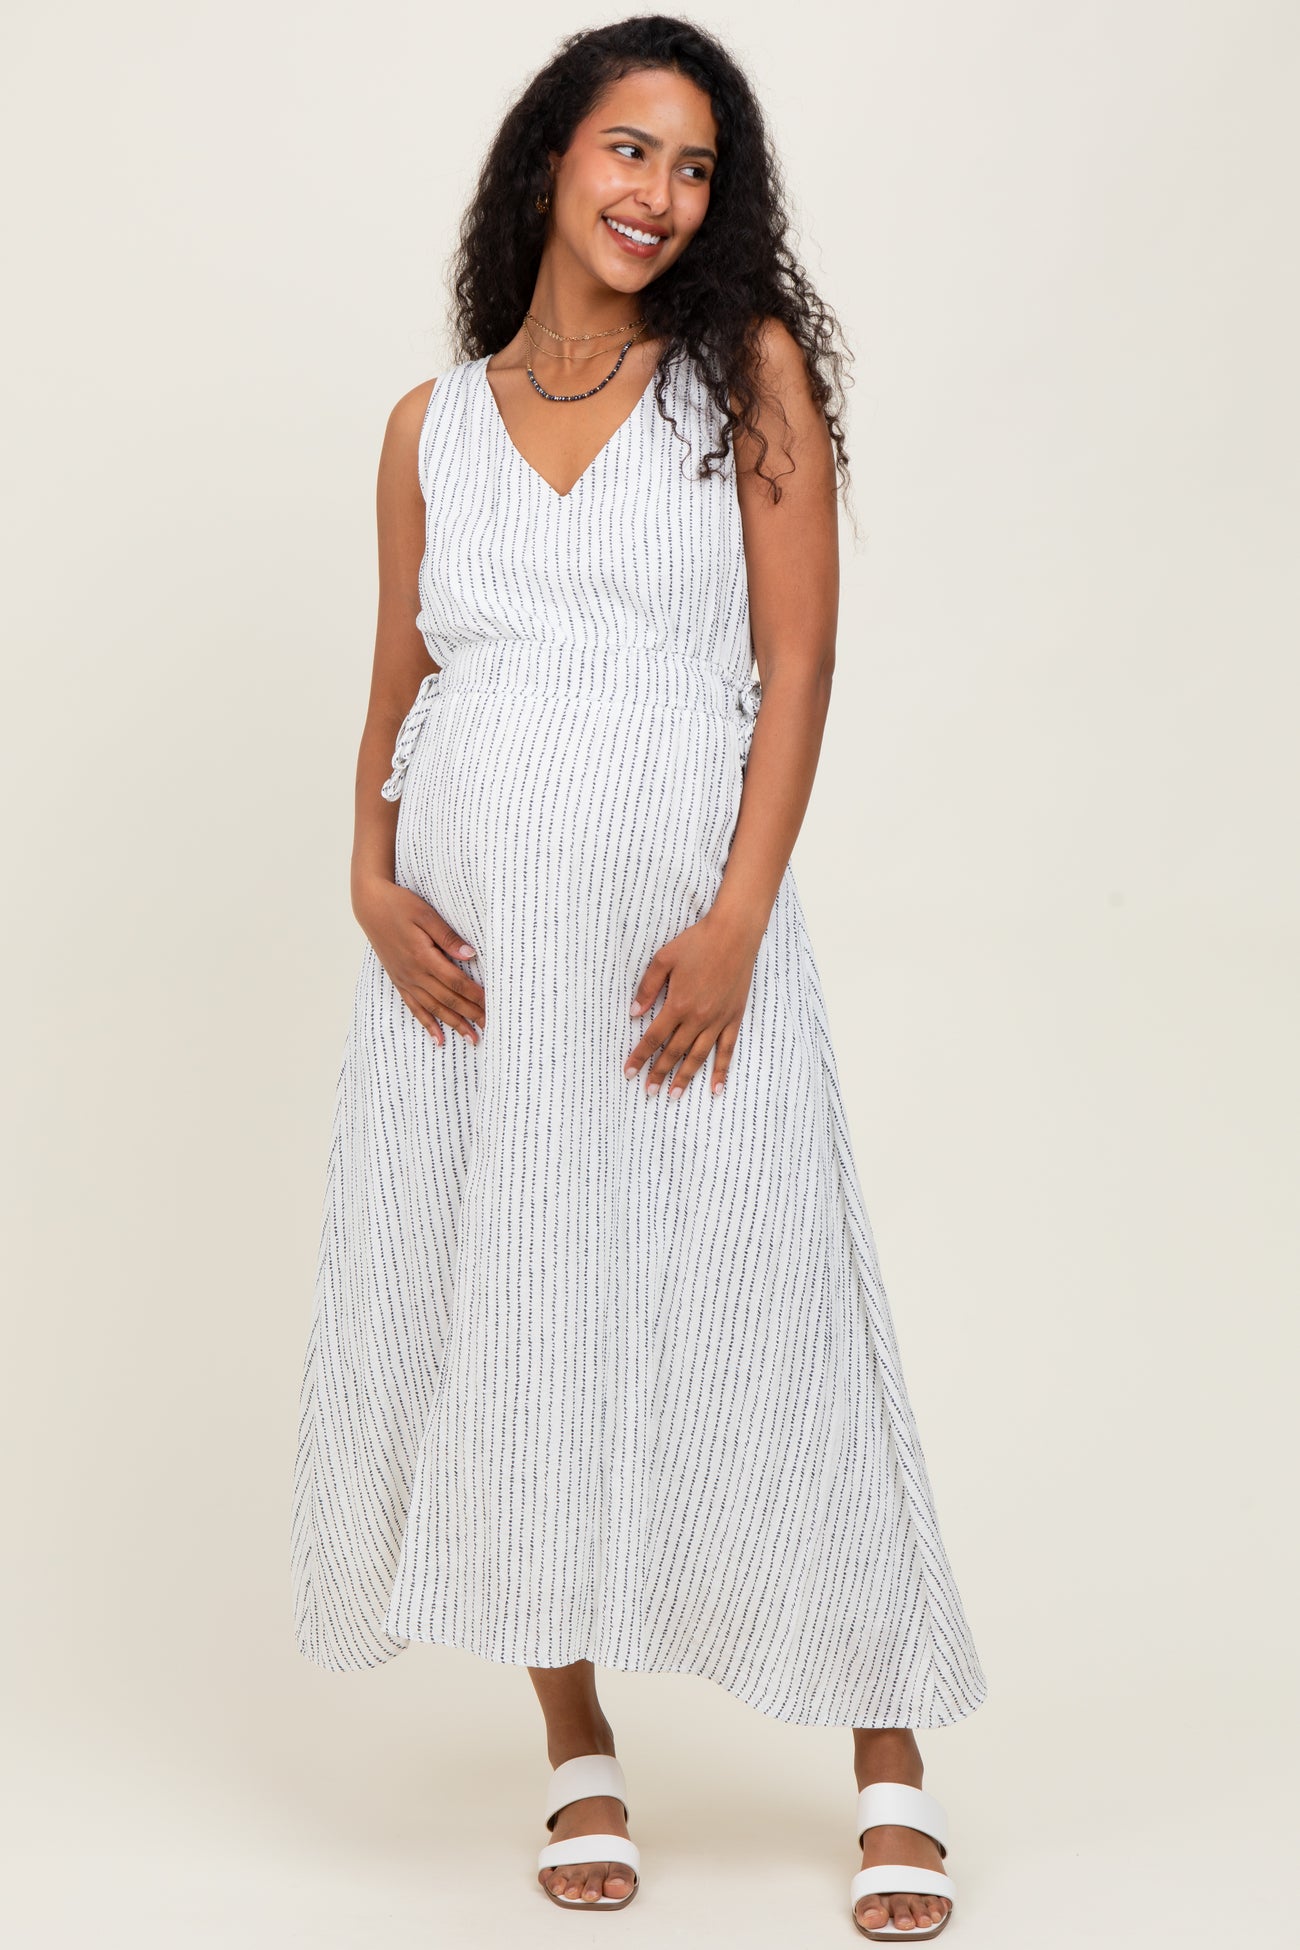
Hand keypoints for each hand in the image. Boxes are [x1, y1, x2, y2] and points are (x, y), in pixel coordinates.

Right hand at [354, 879, 484, 1046]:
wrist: (369, 906)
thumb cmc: (399, 905)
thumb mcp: (426, 914)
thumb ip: (448, 937)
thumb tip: (470, 955)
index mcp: (423, 956)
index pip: (456, 981)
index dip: (475, 994)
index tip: (493, 1003)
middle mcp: (414, 973)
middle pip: (448, 999)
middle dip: (470, 1014)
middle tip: (490, 1026)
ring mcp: (405, 980)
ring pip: (433, 1008)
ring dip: (454, 1024)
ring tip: (471, 1039)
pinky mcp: (399, 981)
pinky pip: (414, 1008)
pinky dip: (428, 1024)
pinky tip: (439, 1039)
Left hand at [624, 908, 760, 1097]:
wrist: (734, 934)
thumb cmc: (697, 942)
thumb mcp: (664, 959)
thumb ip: (647, 988)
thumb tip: (634, 1013)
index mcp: (678, 1004)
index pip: (653, 1038)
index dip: (640, 1056)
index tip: (629, 1072)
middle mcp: (698, 1018)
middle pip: (674, 1052)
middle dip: (659, 1073)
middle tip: (649, 1092)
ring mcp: (718, 1020)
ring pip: (698, 1056)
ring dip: (685, 1078)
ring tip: (673, 1095)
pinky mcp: (734, 1018)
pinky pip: (727, 1050)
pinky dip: (722, 1071)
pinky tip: (716, 1088)